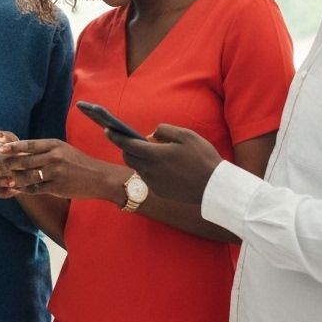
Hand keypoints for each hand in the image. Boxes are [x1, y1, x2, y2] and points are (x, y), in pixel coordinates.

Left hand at [0, 138, 120, 198]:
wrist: (99, 177)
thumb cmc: (79, 163)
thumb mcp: (63, 150)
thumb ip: (45, 151)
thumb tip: (22, 152)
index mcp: (54, 145)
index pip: (29, 144)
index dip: (13, 147)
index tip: (0, 149)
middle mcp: (54, 157)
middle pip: (25, 161)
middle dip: (8, 165)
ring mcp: (55, 173)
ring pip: (28, 176)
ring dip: (14, 178)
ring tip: (5, 179)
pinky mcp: (57, 187)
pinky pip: (36, 189)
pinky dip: (25, 189)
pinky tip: (18, 189)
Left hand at [106, 124, 221, 203]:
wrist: (215, 187)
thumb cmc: (202, 157)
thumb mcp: (186, 135)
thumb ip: (164, 130)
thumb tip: (149, 135)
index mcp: (155, 154)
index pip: (127, 144)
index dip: (115, 136)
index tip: (106, 129)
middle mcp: (150, 170)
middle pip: (128, 156)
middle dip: (126, 147)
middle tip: (130, 140)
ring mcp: (153, 183)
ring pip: (137, 167)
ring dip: (138, 158)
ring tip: (149, 152)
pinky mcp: (159, 191)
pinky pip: (147, 177)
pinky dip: (149, 169)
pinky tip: (161, 166)